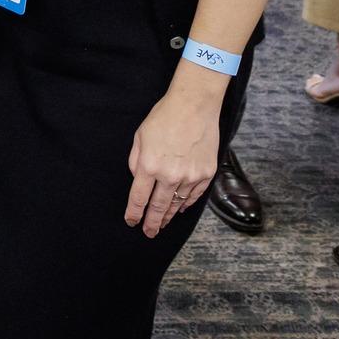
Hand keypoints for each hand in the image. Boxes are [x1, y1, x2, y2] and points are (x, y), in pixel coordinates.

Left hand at [124, 88, 219, 238]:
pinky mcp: (206, 173)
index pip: (138, 198)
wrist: (194, 105)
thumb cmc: (164, 117)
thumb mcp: (140, 136)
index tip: (132, 222)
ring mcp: (190, 176)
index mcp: (149, 166)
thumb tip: (137, 178)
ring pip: (177, 204)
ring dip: (169, 216)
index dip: (134, 213)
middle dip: (152, 223)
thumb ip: (136, 160)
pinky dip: (186, 204)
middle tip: (148, 233)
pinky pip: (194, 196)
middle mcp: (170, 175)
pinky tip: (181, 208)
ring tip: (163, 224)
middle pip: (159, 207)